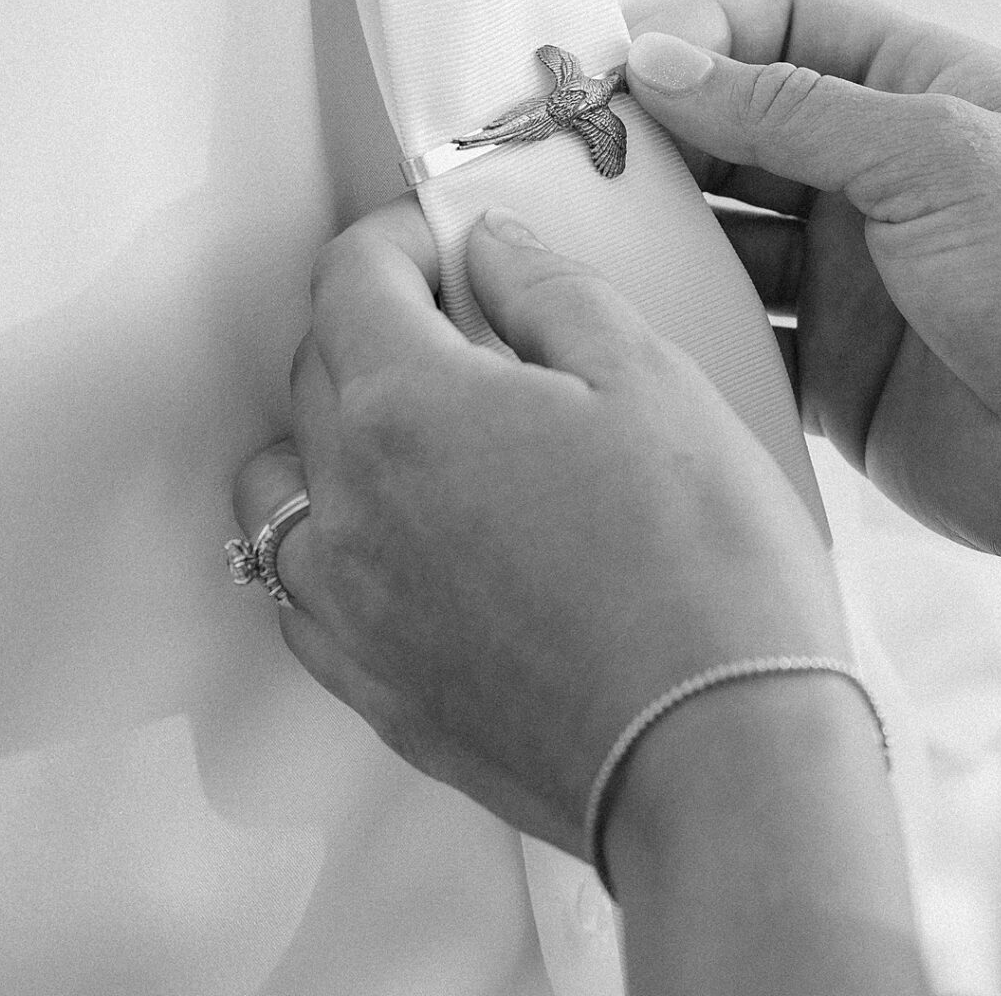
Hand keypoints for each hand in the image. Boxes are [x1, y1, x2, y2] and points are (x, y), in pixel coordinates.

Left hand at [232, 196, 851, 860]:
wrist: (719, 763)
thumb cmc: (702, 573)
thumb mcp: (651, 380)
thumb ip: (550, 290)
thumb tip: (491, 248)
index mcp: (406, 407)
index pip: (348, 277)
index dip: (398, 236)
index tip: (445, 240)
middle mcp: (351, 505)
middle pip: (314, 367)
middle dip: (377, 318)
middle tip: (465, 316)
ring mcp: (353, 610)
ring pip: (282, 483)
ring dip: (332, 432)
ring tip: (426, 427)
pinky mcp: (377, 692)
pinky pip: (304, 592)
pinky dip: (335, 543)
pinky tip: (411, 538)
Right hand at [626, 0, 1000, 561]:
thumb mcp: (931, 158)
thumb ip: (789, 109)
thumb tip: (658, 57)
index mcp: (919, 89)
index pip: (781, 23)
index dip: (696, 30)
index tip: (613, 64)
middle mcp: (877, 171)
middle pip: (736, 123)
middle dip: (656, 131)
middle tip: (566, 151)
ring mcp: (853, 273)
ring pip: (725, 230)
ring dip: (658, 230)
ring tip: (577, 234)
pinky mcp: (835, 372)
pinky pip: (737, 331)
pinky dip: (684, 326)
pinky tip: (629, 323)